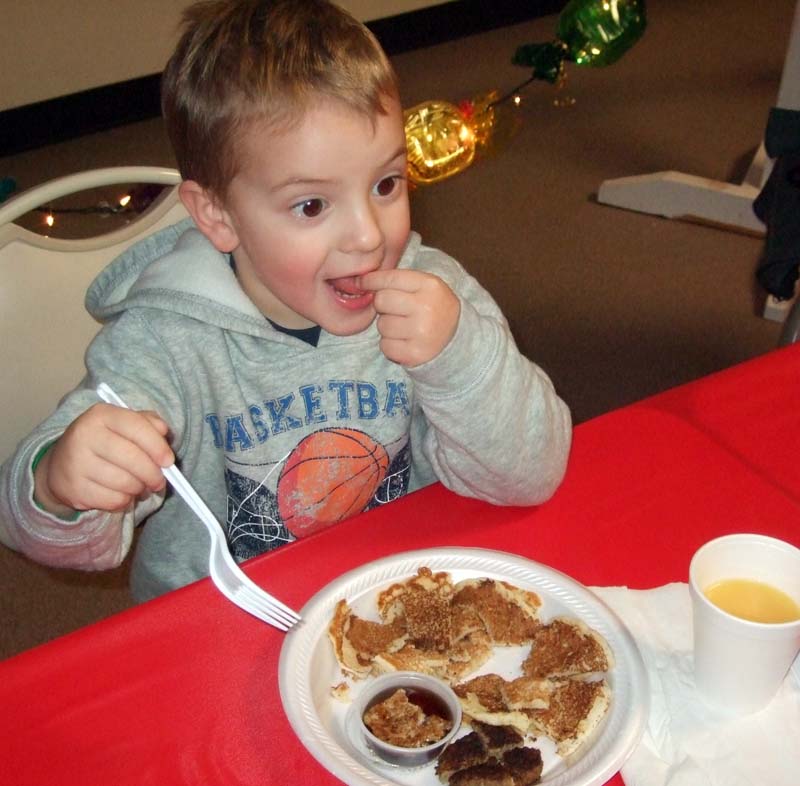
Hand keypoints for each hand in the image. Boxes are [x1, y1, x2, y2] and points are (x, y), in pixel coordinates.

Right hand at [34, 403, 173, 515]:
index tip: (169, 461)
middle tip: (159, 481)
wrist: (61, 466)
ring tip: (138, 484)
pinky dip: (124, 500)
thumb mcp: (124, 424)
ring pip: (125, 483)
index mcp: (101, 414)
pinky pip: (113, 500)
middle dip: (153, 474)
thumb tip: (163, 430)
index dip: (157, 446)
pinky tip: (120, 492)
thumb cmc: (105, 442)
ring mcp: (76, 463)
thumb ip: (148, 423)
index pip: (137, 427)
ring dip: (139, 488)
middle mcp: (84, 435)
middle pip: (133, 458)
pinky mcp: (74, 489)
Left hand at [359, 268, 459, 366]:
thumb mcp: (425, 286)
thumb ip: (398, 280)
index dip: (371, 280)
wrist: (456, 339)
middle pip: (381, 301)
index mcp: (430, 286)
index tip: (362, 283)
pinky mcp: (414, 354)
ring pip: (382, 325)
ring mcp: (421, 332)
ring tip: (405, 327)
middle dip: (383, 305)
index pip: (390, 278)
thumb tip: (361, 280)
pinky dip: (391, 345)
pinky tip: (405, 341)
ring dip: (388, 327)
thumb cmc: (433, 308)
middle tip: (397, 310)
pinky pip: (385, 346)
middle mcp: (426, 308)